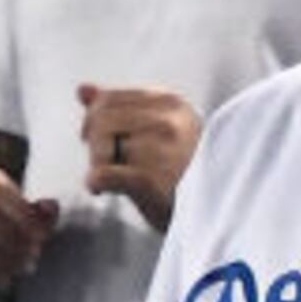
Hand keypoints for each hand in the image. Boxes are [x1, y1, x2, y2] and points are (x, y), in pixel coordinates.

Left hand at [78, 83, 200, 229]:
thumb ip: (120, 108)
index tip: (105, 142)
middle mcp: (170, 121)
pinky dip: (95, 183)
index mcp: (172, 104)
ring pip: (100, 148)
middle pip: (100, 120)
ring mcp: (162, 149)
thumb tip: (83, 89)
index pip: (109, 99)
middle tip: (108, 164)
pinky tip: (104, 189)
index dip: (95, 121)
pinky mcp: (151, 180)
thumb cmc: (187, 173)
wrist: (217, 211)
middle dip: (95, 144)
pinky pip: (101, 175)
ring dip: (99, 166)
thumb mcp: (158, 131)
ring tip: (119, 180)